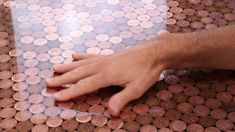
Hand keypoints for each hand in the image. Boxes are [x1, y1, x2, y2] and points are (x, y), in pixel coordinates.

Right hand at [46, 41, 164, 115]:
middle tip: (48, 82)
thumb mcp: (137, 88)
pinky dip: (81, 56)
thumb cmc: (146, 71)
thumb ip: (121, 99)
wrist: (153, 52)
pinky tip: (74, 55)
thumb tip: (110, 112)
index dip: (69, 92)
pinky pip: (91, 56)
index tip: (55, 96)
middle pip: (78, 73)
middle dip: (62, 79)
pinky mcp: (108, 55)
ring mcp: (104, 59)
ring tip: (55, 68)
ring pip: (81, 63)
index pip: (84, 86)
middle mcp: (102, 66)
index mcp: (107, 75)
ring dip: (67, 67)